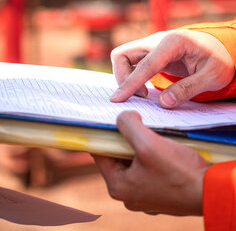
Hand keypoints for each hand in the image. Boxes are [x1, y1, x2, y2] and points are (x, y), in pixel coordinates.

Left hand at [92, 111, 209, 215]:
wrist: (213, 192)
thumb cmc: (181, 172)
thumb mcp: (148, 143)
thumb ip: (128, 125)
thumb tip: (121, 117)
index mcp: (118, 186)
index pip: (100, 154)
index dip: (105, 134)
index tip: (111, 120)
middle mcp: (128, 195)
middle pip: (118, 158)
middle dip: (125, 141)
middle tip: (134, 124)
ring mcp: (146, 196)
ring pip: (135, 163)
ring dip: (141, 148)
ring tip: (150, 134)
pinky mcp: (162, 193)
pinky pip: (150, 170)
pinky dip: (154, 158)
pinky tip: (164, 148)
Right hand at [110, 29, 234, 107]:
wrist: (223, 48)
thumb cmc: (220, 60)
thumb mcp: (214, 76)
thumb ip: (188, 89)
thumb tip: (163, 102)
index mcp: (174, 41)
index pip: (145, 64)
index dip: (130, 83)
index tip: (118, 99)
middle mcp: (157, 40)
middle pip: (123, 55)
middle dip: (123, 77)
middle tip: (141, 97)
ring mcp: (151, 45)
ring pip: (123, 58)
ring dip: (125, 77)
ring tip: (143, 94)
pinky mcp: (150, 53)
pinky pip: (131, 63)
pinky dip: (130, 76)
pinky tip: (142, 89)